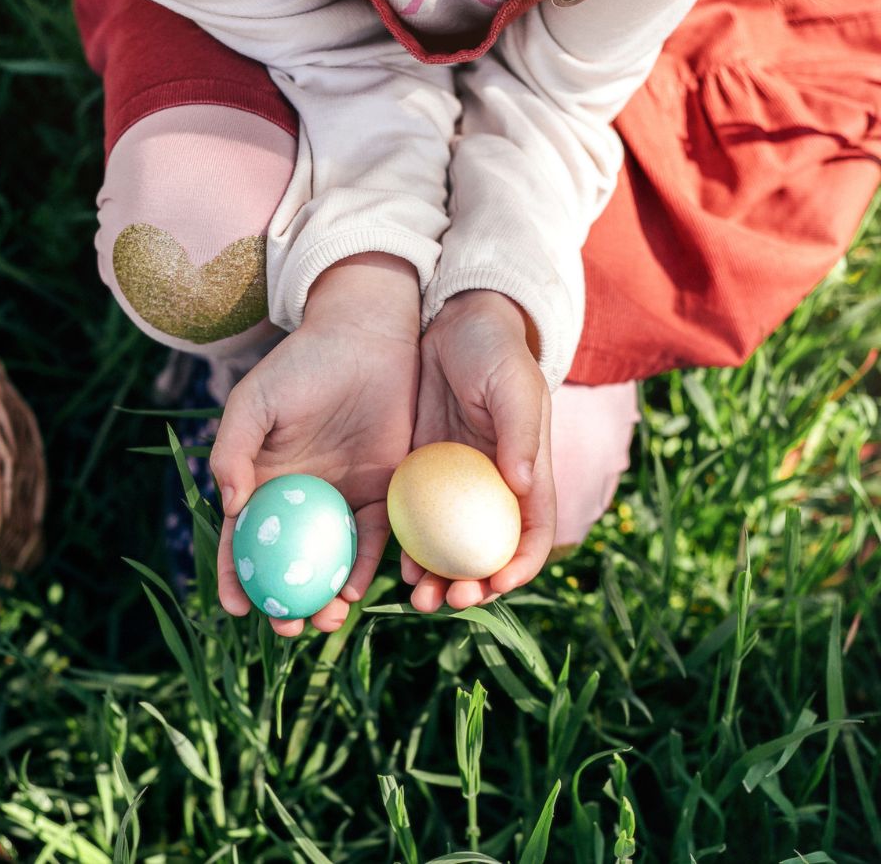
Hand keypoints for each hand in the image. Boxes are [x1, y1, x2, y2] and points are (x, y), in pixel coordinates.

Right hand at [210, 253, 419, 635]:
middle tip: (289, 626)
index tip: (235, 608)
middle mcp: (300, 500)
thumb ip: (233, 450)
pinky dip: (364, 567)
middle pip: (288, 564)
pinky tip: (358, 587)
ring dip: (325, 597)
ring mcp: (341, 500)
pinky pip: (373, 540)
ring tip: (327, 618)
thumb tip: (230, 506)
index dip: (235, 577)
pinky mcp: (383, 493)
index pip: (242, 541)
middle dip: (285, 603)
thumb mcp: (255, 402)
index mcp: (262, 482)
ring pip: (330, 563)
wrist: (367, 337)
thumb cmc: (302, 365)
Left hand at [404, 290, 555, 610]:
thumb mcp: (512, 387)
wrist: (450, 324)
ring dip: (437, 580)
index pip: (532, 535)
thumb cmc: (494, 353)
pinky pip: (415, 524)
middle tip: (446, 601)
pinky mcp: (419, 476)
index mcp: (527, 476)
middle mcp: (491, 490)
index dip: (520, 567)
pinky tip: (392, 568)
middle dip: (472, 585)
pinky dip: (409, 550)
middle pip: (487, 554)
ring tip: (417, 599)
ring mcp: (453, 487)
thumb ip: (519, 434)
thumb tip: (522, 486)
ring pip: (448, 549)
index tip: (496, 585)